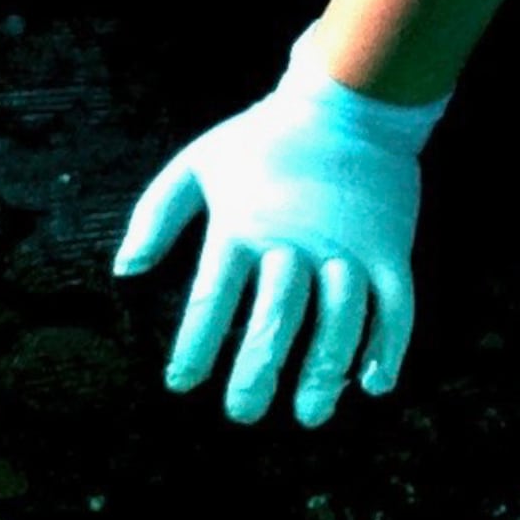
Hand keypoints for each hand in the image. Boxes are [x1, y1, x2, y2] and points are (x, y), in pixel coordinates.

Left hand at [113, 26, 446, 428]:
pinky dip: (389, 347)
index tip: (181, 384)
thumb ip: (155, 216)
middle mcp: (296, 243)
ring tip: (309, 416)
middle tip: (241, 414)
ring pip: (339, 321)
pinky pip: (397, 307)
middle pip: (276, 318)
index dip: (196, 345)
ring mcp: (348, 248)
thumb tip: (123, 272)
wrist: (346, 103)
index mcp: (243, 226)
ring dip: (324, 372)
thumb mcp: (196, 164)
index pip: (213, 298)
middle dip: (257, 371)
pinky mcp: (390, 250)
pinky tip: (373, 385)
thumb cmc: (261, 141)